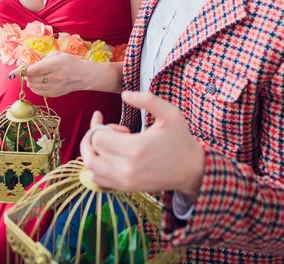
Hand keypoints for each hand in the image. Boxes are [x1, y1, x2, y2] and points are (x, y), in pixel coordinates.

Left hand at [8, 51, 87, 97]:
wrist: (84, 75)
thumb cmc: (70, 62)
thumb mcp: (56, 55)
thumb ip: (42, 60)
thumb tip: (28, 66)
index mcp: (55, 65)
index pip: (33, 70)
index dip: (20, 72)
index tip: (11, 74)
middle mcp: (54, 78)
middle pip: (31, 80)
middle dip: (27, 75)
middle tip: (30, 70)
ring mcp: (54, 88)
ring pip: (33, 87)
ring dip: (31, 81)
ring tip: (37, 75)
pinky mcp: (54, 95)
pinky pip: (38, 92)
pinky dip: (35, 87)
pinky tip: (40, 81)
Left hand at [81, 91, 204, 200]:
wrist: (192, 169)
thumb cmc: (180, 139)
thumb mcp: (170, 113)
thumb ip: (146, 99)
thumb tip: (124, 94)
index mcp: (135, 149)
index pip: (97, 138)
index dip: (99, 125)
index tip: (113, 122)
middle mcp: (126, 169)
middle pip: (91, 152)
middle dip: (96, 137)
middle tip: (110, 130)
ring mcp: (125, 182)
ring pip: (91, 168)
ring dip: (93, 152)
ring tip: (110, 144)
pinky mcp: (126, 188)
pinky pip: (98, 180)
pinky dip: (96, 167)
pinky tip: (110, 156)